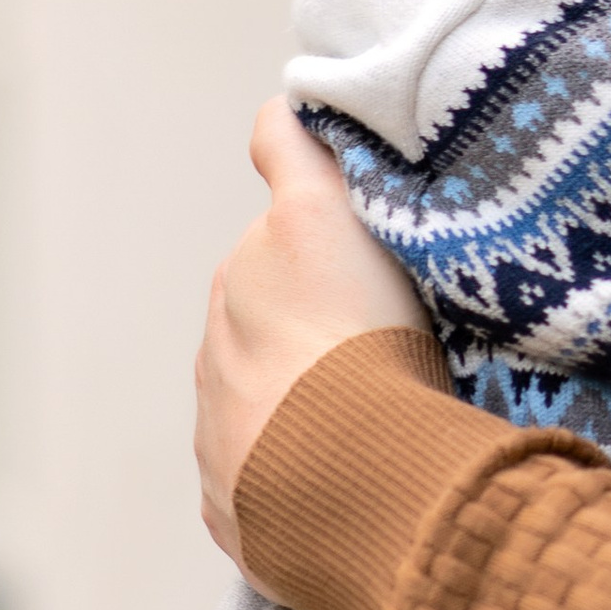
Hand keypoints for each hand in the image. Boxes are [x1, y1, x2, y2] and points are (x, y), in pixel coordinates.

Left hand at [196, 102, 424, 562]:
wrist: (349, 475)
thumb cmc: (358, 336)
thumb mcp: (328, 214)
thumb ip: (295, 154)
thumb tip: (272, 110)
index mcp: (249, 268)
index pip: (280, 222)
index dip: (316, 225)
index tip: (355, 244)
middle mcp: (220, 339)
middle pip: (274, 313)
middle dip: (318, 320)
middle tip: (391, 342)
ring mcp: (219, 426)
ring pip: (268, 396)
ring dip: (309, 399)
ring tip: (377, 419)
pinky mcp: (226, 500)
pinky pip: (267, 474)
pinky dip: (299, 471)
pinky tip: (350, 477)